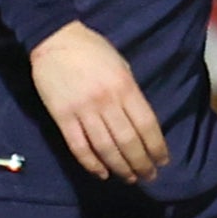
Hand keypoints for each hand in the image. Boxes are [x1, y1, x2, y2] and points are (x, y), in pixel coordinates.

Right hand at [28, 22, 168, 183]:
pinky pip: (79, 146)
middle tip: (149, 176)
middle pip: (128, 141)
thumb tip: (140, 125)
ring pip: (105, 148)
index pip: (146, 125)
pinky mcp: (62, 116)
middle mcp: (106, 101)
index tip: (163, 161)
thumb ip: (130, 94)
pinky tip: (102, 173)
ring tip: (129, 178)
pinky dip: (91, 164)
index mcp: (125, 86)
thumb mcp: (121, 66)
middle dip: (141, 163)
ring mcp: (83, 110)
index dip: (156, 147)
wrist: (54, 39)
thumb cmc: (92, 50)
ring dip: (120, 167)